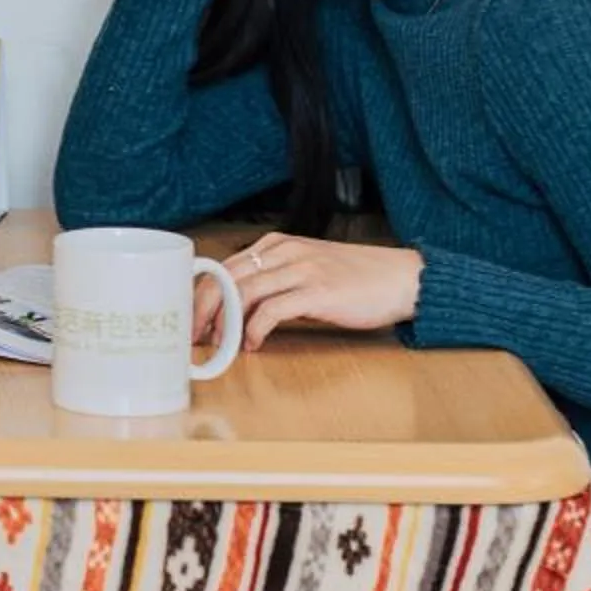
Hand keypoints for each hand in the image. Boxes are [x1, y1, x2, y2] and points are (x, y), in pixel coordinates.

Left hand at [208, 233, 423, 346]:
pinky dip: (256, 330)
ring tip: (217, 344)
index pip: (224, 265)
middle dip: (203, 308)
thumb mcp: (307, 269)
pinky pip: (273, 310)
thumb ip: (276, 280)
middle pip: (226, 277)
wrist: (400, 278)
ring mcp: (301, 269)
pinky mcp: (318, 291)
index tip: (190, 318)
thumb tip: (239, 309)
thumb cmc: (355, 278)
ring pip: (244, 292)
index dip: (201, 293)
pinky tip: (253, 345)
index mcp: (277, 245)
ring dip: (224, 322)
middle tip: (193, 335)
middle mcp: (285, 251)